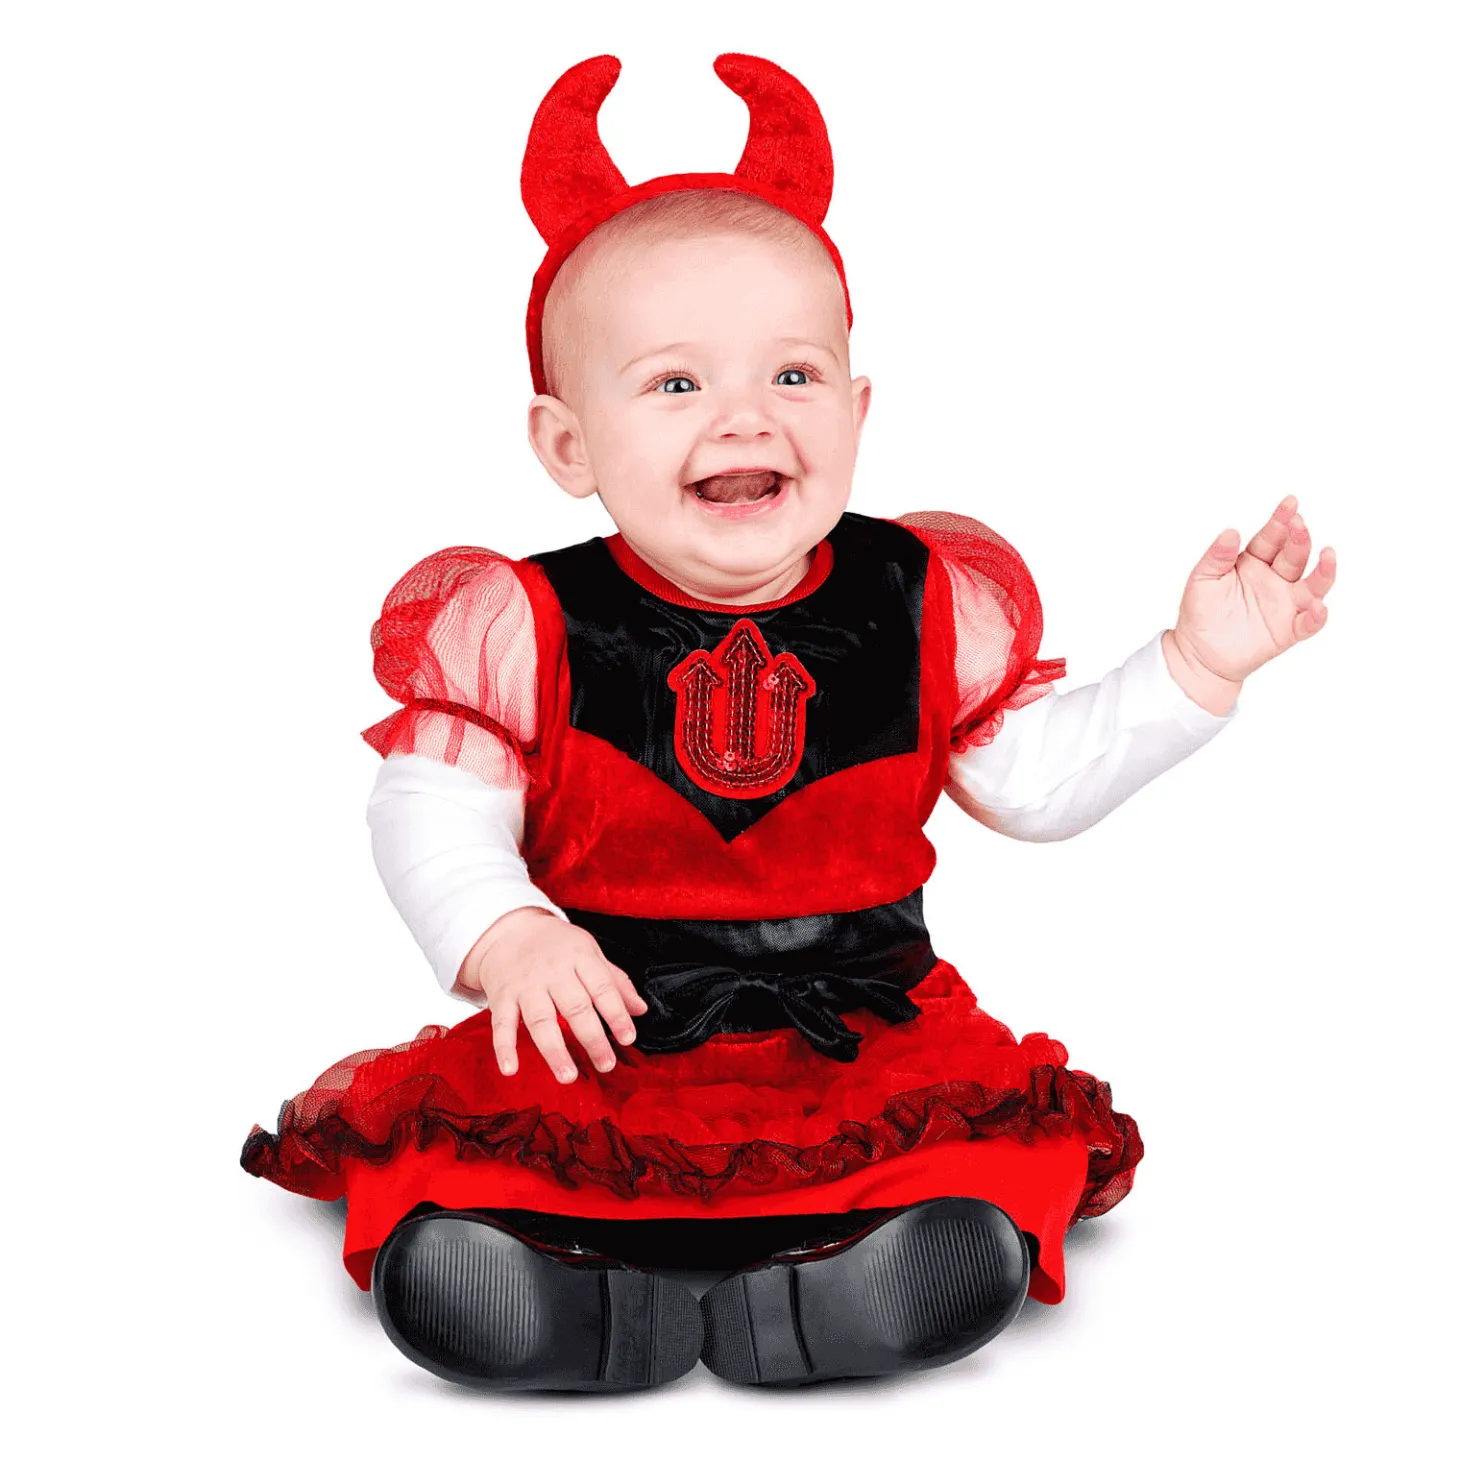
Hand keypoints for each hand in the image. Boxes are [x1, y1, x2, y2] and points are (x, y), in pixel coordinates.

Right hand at [459, 908, 648, 1082]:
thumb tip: (641, 1010)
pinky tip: (510, 1069)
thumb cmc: (557, 946)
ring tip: (567, 1076)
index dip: (616, 1014)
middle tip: (606, 1065)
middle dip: (592, 1039)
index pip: (602, 988)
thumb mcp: (589, 953)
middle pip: (575, 1007)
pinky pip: (502, 1024)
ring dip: (554, 1050)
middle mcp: (553, 971)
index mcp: (580, 957)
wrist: (510, 930)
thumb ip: (615, 982)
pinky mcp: (502, 996)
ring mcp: (525, 984)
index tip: (628, 1038)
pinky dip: (504, 1048)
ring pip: (541, 1020)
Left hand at [1169, 494, 1336, 699]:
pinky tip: (1318, 607)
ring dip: (1323, 571)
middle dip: (1299, 539)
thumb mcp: (1202, 580)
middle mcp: (1274, 579)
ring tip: (1328, 555)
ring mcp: (1284, 604)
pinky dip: (1316, 616)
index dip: (1281, 520)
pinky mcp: (1288, 630)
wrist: (1199, 652)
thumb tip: (1230, 531)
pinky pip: (1308, 623)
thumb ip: (1216, 557)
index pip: (1271, 537)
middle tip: (1299, 525)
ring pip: (1312, 585)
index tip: (1290, 503)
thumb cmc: (1200, 612)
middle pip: (1293, 556)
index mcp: (1253, 562)